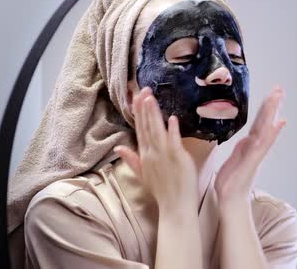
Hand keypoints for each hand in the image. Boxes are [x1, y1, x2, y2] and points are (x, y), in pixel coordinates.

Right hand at [114, 87, 198, 211]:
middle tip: (143, 89)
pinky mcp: (177, 157)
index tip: (137, 98)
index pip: (140, 130)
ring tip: (150, 97)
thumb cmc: (162, 191)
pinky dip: (172, 129)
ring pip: (157, 130)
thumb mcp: (142, 175)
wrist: (174, 206)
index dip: (138, 113)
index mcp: (144, 156)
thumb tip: (119, 147)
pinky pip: (174, 140)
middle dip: (144, 107)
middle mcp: (152, 153)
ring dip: (154, 113)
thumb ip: (131, 160)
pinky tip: (171, 117)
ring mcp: (164, 154)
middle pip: (147, 126)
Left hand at [215, 87, 285, 208]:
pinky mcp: (254, 160)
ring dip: (273, 112)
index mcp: (249, 146)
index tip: (272, 94)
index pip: (258, 123)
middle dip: (272, 105)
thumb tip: (245, 139)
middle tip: (280, 88)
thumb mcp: (233, 161)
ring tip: (279, 97)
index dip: (265, 109)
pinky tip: (279, 122)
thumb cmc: (230, 184)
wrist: (230, 201)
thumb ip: (240, 149)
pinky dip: (272, 133)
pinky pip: (264, 143)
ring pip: (266, 128)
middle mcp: (255, 148)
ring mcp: (256, 153)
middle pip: (265, 122)